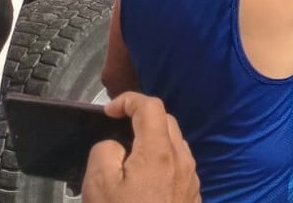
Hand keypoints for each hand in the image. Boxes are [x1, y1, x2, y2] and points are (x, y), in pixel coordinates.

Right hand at [82, 93, 199, 202]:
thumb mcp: (99, 185)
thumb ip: (104, 153)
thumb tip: (115, 145)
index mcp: (160, 151)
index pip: (151, 106)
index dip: (128, 100)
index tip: (108, 112)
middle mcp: (182, 159)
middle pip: (167, 121)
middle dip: (142, 118)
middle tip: (118, 130)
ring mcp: (191, 177)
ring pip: (175, 144)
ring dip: (154, 139)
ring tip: (130, 156)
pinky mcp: (193, 193)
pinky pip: (179, 165)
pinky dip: (163, 160)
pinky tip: (147, 177)